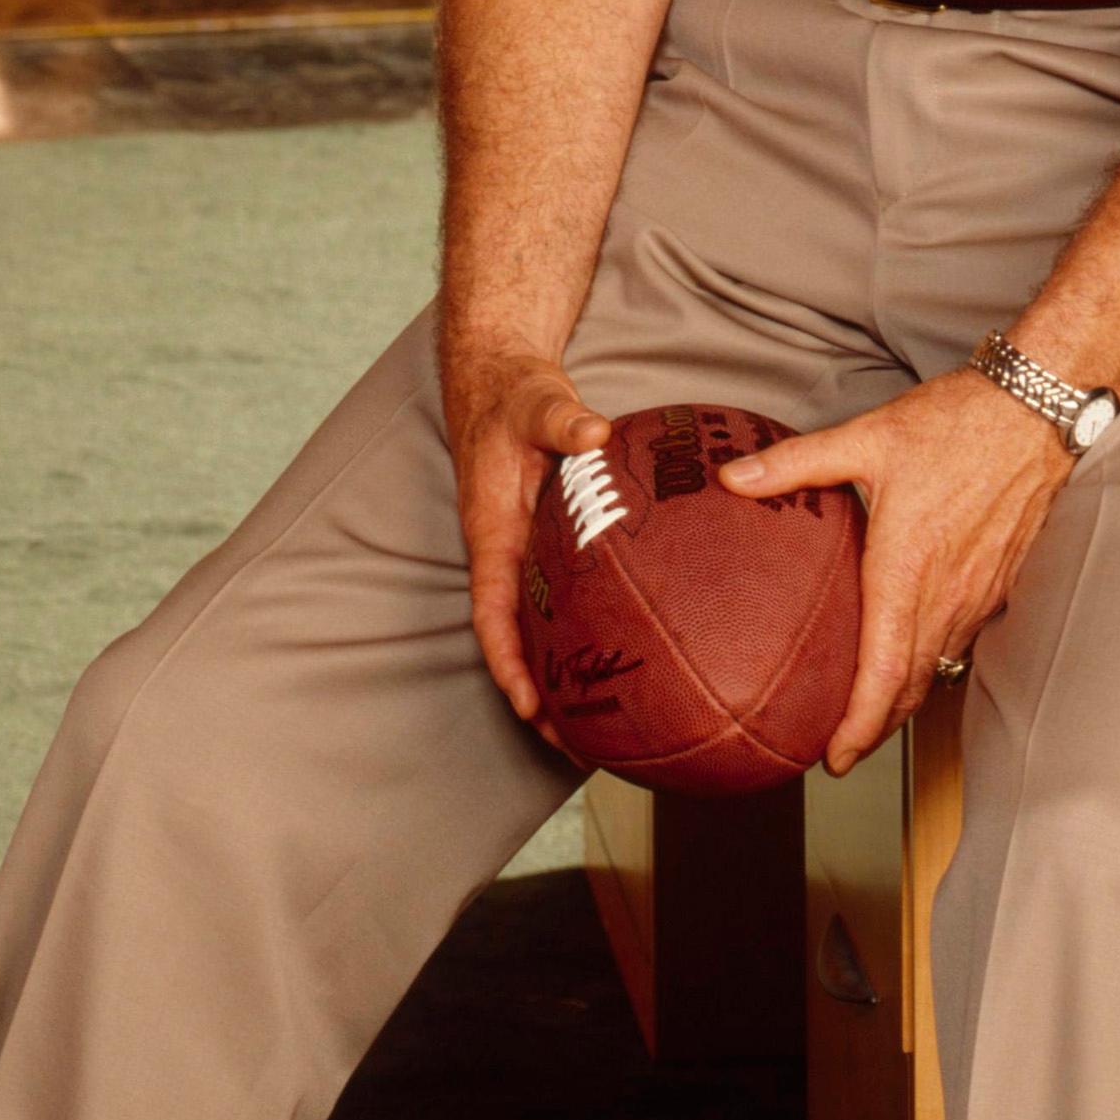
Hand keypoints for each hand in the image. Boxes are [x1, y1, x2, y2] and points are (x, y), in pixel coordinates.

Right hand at [443, 342, 608, 740]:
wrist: (500, 373)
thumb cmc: (513, 393)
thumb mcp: (535, 401)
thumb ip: (562, 419)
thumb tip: (593, 433)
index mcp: (492, 530)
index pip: (493, 612)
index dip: (509, 662)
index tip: (530, 706)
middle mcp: (506, 550)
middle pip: (518, 639)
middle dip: (541, 697)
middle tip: (581, 746)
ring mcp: (527, 550)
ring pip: (540, 626)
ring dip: (563, 676)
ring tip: (607, 729)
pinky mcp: (549, 542)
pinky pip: (563, 599)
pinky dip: (583, 634)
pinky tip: (627, 654)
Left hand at [720, 369, 1070, 772]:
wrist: (1035, 410)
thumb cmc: (954, 422)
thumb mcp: (868, 437)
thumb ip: (797, 464)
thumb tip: (732, 478)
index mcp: (906, 569)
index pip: (883, 673)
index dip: (859, 726)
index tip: (833, 758)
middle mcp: (947, 594)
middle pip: (910, 687)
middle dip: (875, 729)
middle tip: (839, 751)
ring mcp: (978, 592)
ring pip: (938, 667)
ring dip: (904, 699)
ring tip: (868, 714)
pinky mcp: (999, 581)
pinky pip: (962, 640)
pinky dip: (933, 664)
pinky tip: (913, 656)